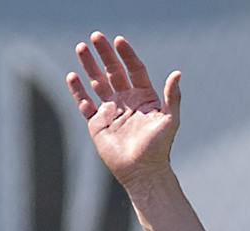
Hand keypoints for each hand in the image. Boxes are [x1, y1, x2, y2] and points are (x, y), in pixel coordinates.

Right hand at [67, 32, 180, 184]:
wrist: (142, 173)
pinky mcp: (98, 124)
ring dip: (90, 66)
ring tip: (81, 48)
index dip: (127, 55)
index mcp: (144, 97)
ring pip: (98, 83)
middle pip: (114, 71)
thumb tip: (177, 73)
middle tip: (96, 37)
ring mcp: (111, 111)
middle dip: (105, 54)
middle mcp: (127, 101)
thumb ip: (173, 97)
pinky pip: (85, 104)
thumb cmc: (158, 148)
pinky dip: (78, 91)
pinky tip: (72, 76)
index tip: (119, 41)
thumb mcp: (170, 120)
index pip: (134, 69)